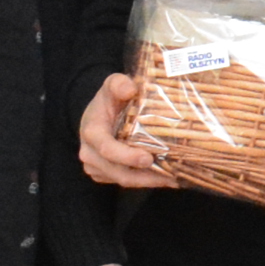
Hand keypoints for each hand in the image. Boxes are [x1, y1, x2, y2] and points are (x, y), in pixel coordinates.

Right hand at [78, 72, 177, 191]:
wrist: (97, 113)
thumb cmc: (108, 99)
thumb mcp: (112, 85)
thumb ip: (118, 83)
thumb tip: (129, 89)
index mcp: (92, 132)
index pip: (106, 149)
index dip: (126, 156)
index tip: (148, 158)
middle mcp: (90, 153)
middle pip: (118, 172)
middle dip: (144, 176)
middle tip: (171, 176)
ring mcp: (96, 166)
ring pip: (123, 180)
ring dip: (148, 182)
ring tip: (174, 179)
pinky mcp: (104, 174)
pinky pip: (125, 181)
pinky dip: (144, 181)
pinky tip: (165, 177)